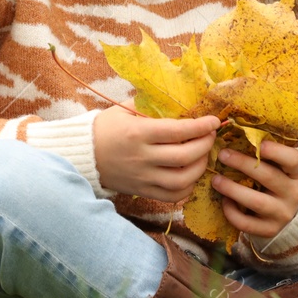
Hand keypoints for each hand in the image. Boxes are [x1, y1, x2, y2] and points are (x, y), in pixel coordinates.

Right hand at [93, 105, 218, 201]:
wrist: (83, 155)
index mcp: (138, 133)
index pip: (177, 131)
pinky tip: (191, 175)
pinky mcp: (142, 191)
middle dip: (205, 145)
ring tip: (203, 155)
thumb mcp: (125, 109)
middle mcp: (142, 157)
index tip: (215, 121)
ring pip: (182, 180)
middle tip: (211, 136)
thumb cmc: (106, 128)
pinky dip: (187, 187)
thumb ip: (151, 106)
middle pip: (184, 156)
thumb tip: (181, 101)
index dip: (201, 126)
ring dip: (200, 167)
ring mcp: (142, 177)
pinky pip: (172, 196)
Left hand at [210, 139, 297, 238]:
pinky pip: (248, 223)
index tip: (259, 144)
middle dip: (243, 164)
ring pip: (257, 202)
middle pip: (269, 177)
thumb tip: (237, 130)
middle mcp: (294, 193)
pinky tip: (224, 201)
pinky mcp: (269, 230)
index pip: (293, 160)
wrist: (291, 215)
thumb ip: (267, 154)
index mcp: (297, 173)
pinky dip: (232, 213)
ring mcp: (282, 214)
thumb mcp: (281, 168)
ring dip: (233, 189)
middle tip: (222, 154)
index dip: (277, 152)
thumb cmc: (279, 181)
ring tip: (215, 180)